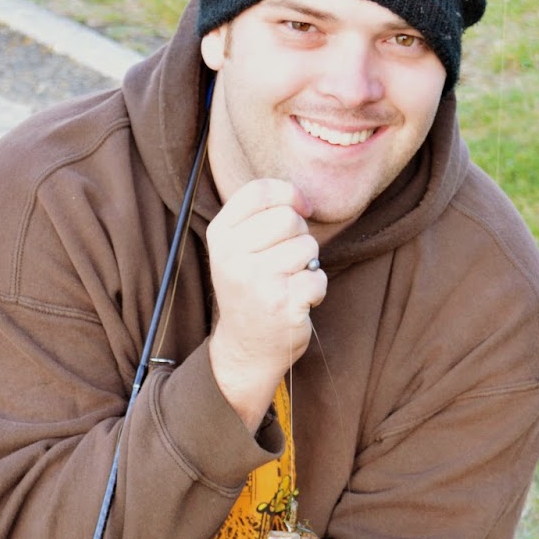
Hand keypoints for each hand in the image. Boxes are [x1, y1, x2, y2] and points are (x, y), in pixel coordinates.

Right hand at [206, 179, 325, 430]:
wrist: (245, 348)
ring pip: (308, 248)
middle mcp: (233, 257)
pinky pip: (318, 278)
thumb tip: (302, 199)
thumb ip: (260, 216)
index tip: (299, 209)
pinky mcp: (283, 304)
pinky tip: (297, 301)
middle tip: (287, 261)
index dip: (288, 194)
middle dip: (299, 237)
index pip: (259, 190)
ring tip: (289, 283)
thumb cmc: (249, 290)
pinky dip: (315, 290)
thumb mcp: (237, 249)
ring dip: (308, 266)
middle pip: (289, 218)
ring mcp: (257, 281)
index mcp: (220, 236)